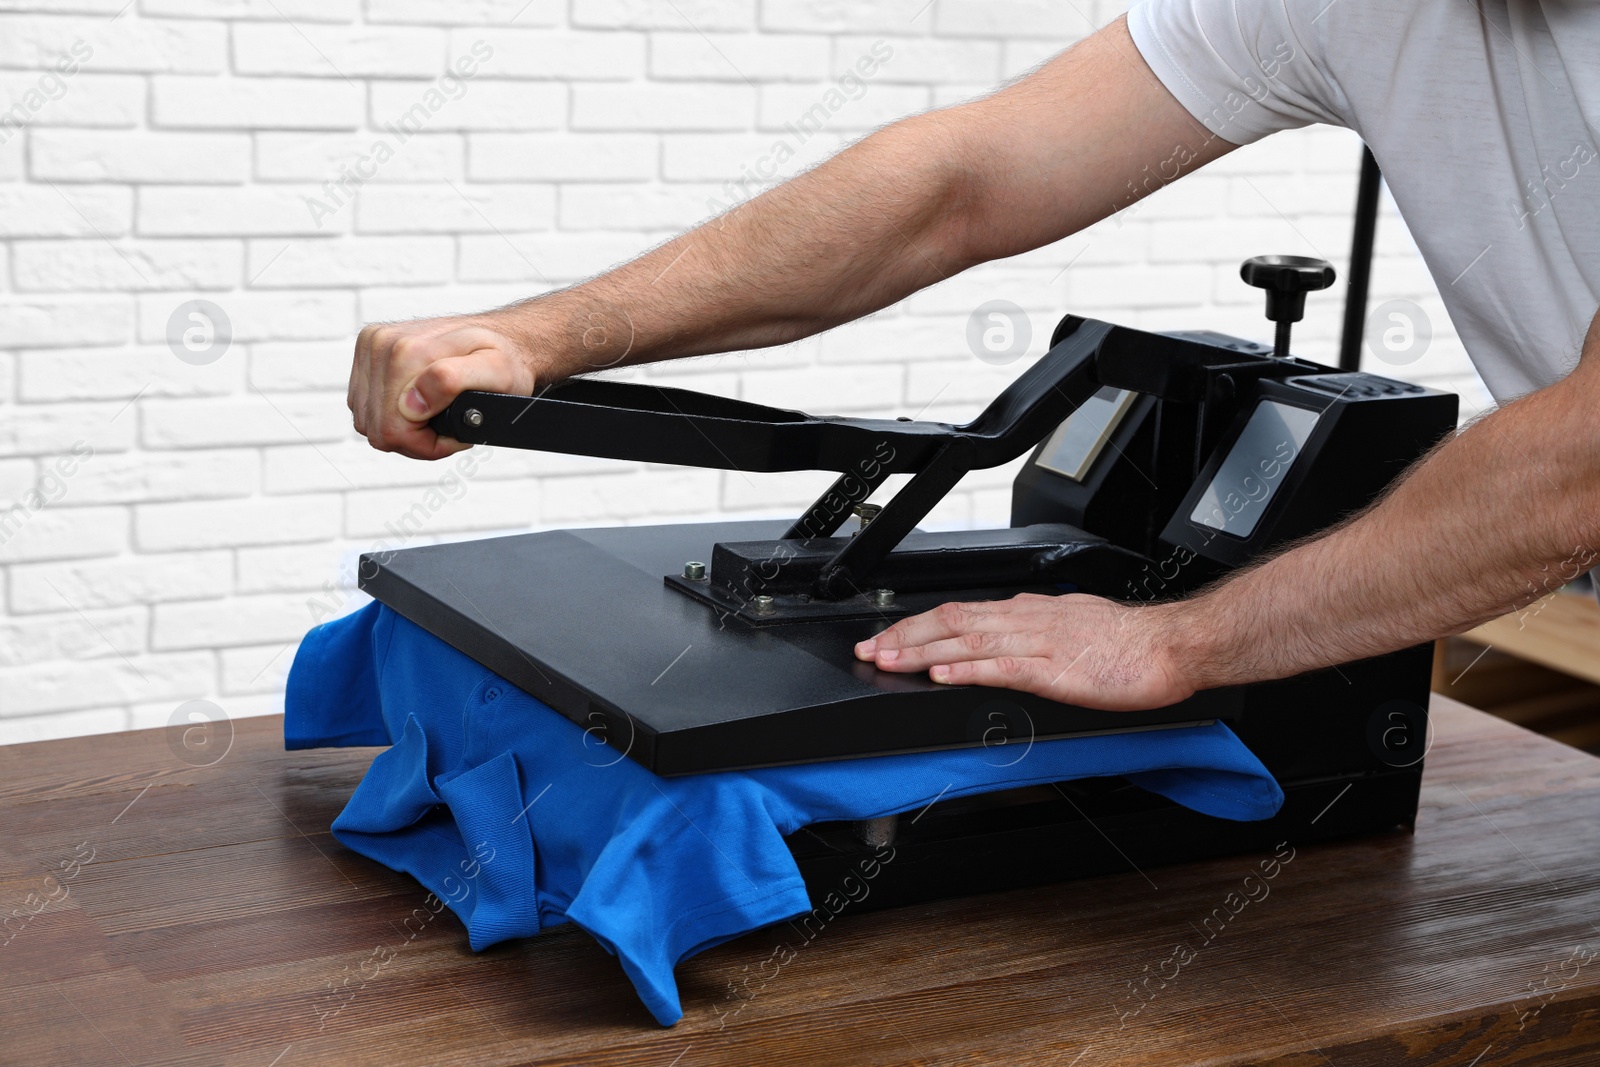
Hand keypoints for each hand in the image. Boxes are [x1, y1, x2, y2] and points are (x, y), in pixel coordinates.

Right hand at [350, 313, 539, 459]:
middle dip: (416, 438)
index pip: (393, 429)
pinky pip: (365, 407)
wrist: (500, 337)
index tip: (454, 433)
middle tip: (448, 425)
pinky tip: (419, 405)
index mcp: (406, 350)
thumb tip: (410, 403)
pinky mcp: (367, 355)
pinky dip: (391, 415)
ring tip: (436, 414)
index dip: (428, 444)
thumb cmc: (502, 358)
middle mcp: (382, 344)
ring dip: (403, 428)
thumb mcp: (496, 371)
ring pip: (369, 421)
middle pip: (378, 428)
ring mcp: (371, 348)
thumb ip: (452, 382)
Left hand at [854, 593, 1196, 710]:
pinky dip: (969, 668)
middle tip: (870, 650)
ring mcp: (1040, 644)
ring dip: (924, 651)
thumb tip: (996, 648)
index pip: (960, 612)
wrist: (1172, 646)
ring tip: (890, 661)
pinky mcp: (1057, 670)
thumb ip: (1032, 637)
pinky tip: (944, 674)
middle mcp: (1028, 620)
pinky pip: (1005, 667)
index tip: (887, 638)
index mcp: (1030, 612)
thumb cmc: (1129, 643)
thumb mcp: (1070, 629)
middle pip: (953, 621)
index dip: (918, 625)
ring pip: (969, 640)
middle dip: (906, 636)